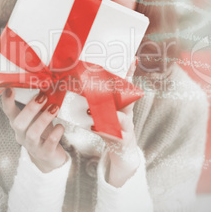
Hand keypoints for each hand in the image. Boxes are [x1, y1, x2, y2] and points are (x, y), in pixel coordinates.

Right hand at [2, 89, 67, 172]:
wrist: (49, 157)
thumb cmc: (42, 132)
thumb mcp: (37, 117)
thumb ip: (38, 104)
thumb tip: (46, 82)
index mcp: (18, 123)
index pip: (9, 112)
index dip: (7, 101)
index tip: (10, 89)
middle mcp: (22, 135)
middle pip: (18, 124)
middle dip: (30, 109)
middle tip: (42, 97)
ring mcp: (33, 146)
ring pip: (33, 133)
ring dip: (43, 119)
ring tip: (54, 108)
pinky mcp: (45, 153)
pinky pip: (49, 143)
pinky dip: (56, 132)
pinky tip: (60, 126)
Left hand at [92, 58, 140, 186]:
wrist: (123, 152)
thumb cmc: (112, 129)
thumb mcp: (106, 113)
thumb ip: (96, 101)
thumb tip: (78, 86)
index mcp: (123, 104)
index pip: (128, 86)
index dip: (130, 73)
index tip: (132, 59)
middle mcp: (128, 113)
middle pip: (128, 99)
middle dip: (120, 89)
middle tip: (109, 80)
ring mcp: (127, 126)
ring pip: (121, 117)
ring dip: (106, 113)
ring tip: (91, 109)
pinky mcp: (123, 139)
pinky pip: (113, 134)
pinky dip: (102, 130)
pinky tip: (92, 126)